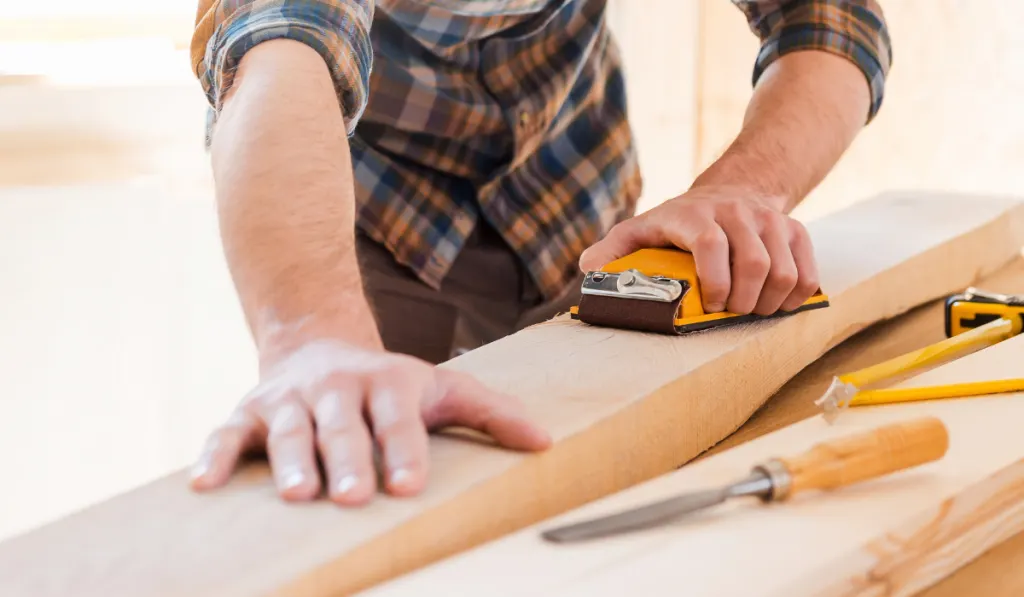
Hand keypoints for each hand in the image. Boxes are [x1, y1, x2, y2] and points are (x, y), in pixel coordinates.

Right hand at [189, 334, 551, 504]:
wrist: (319, 343)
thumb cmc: (389, 383)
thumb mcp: (442, 388)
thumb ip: (491, 413)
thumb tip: (545, 442)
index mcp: (387, 382)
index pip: (398, 417)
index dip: (404, 449)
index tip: (409, 485)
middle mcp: (338, 387)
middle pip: (344, 426)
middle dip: (349, 460)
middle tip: (355, 496)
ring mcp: (291, 398)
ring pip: (290, 429)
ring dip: (292, 460)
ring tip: (300, 495)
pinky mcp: (251, 411)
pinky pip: (228, 432)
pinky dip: (215, 454)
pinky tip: (205, 485)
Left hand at [579, 185, 819, 315]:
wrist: (729, 191)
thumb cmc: (678, 222)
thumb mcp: (640, 229)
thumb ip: (613, 250)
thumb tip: (587, 270)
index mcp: (694, 214)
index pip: (710, 243)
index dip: (714, 280)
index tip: (712, 305)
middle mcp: (736, 212)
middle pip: (754, 263)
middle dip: (744, 301)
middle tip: (732, 314)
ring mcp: (770, 221)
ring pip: (784, 272)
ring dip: (769, 304)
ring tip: (752, 311)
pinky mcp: (795, 231)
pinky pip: (808, 273)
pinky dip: (796, 298)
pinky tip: (776, 304)